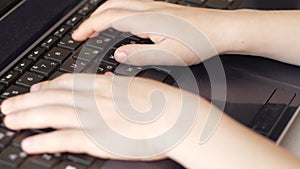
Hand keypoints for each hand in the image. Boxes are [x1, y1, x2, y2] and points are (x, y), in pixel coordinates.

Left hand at [0, 73, 206, 160]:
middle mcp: (97, 100)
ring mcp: (96, 118)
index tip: (37, 88)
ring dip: (28, 116)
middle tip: (10, 103)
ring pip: (53, 114)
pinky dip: (44, 140)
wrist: (178, 118)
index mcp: (108, 86)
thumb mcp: (140, 86)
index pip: (71, 83)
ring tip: (10, 119)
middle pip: (55, 97)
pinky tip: (30, 141)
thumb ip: (119, 83)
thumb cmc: (165, 104)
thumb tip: (107, 78)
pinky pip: (65, 138)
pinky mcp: (99, 139)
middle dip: (29, 100)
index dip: (50, 85)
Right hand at [72, 0, 235, 65]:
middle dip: (92, 18)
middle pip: (111, 6)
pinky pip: (132, 6)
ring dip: (104, 14)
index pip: (108, 19)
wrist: (223, 30)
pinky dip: (118, 13)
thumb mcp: (168, 55)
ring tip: (98, 27)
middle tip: (84, 32)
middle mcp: (149, 9)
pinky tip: (124, 23)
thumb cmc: (200, 42)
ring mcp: (156, 7)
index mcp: (147, 19)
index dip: (89, 27)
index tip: (77, 36)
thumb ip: (139, 55)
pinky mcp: (163, 10)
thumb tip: (118, 54)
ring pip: (121, 4)